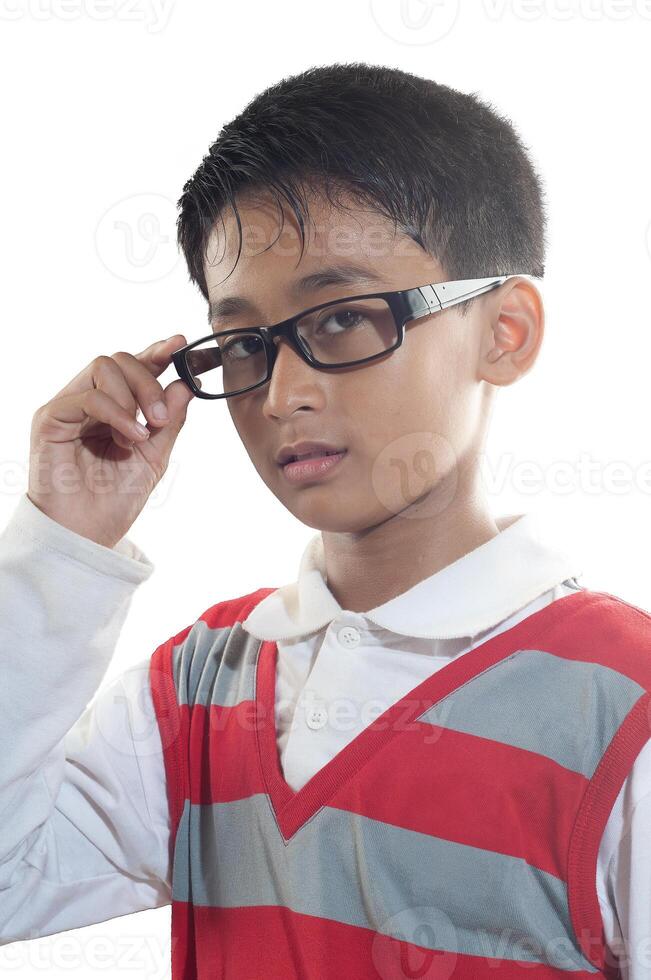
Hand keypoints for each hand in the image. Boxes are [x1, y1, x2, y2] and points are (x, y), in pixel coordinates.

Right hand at [27, 335, 194, 547]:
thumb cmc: (115, 500)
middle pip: (120, 359)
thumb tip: (187, 382)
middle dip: (149, 381)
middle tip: (162, 417)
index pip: (134, 367)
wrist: (88, 534)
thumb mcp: (155, 456)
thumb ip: (171, 419)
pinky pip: (87, 395)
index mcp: (115, 408)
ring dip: (132, 398)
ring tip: (140, 436)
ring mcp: (69, 407)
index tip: (181, 344)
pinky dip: (116, 411)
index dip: (157, 351)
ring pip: (103, 367)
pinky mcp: (51, 419)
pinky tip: (129, 436)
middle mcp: (89, 401)